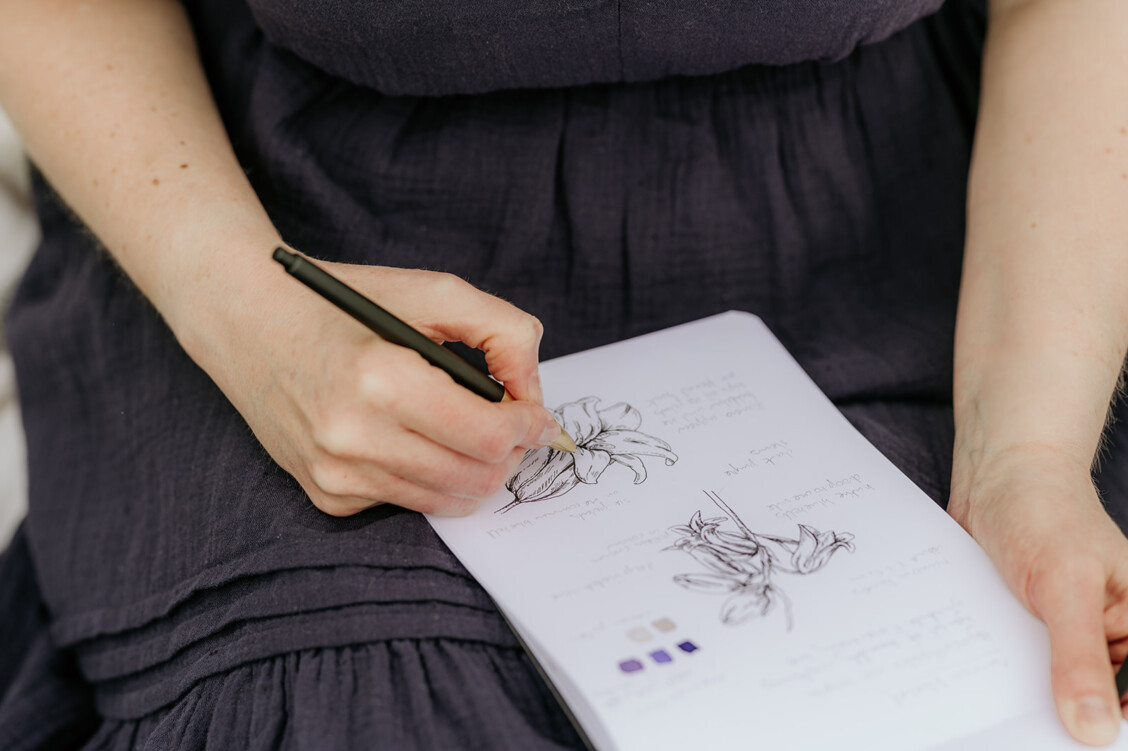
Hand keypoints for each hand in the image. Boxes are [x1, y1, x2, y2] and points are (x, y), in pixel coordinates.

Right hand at [194, 255, 562, 516]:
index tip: (538, 416)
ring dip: (476, 470)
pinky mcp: (326, 495)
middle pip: (475, 478)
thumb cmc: (343, 301)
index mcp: (380, 379)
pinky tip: (415, 438)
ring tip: (476, 432)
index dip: (529, 427)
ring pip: (447, 500)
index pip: (487, 436)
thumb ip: (503, 332)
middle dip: (510, 453)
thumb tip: (533, 395)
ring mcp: (334, 474)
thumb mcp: (432, 292)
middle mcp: (351, 436)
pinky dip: (429, 476)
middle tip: (513, 425)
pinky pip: (407, 501)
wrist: (246, 320)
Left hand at [950, 445, 1127, 745]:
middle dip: (1055, 716)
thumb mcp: (1065, 584)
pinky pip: (1009, 663)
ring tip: (982, 715)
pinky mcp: (1021, 627)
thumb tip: (1096, 730)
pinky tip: (962, 678)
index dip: (1109, 726)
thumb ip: (1080, 656)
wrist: (997, 472)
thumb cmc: (1045, 510)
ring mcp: (1062, 634)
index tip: (1070, 745)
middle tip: (1011, 732)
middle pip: (1089, 703)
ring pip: (1044, 688)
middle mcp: (1108, 638)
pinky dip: (990, 670)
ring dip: (1016, 697)